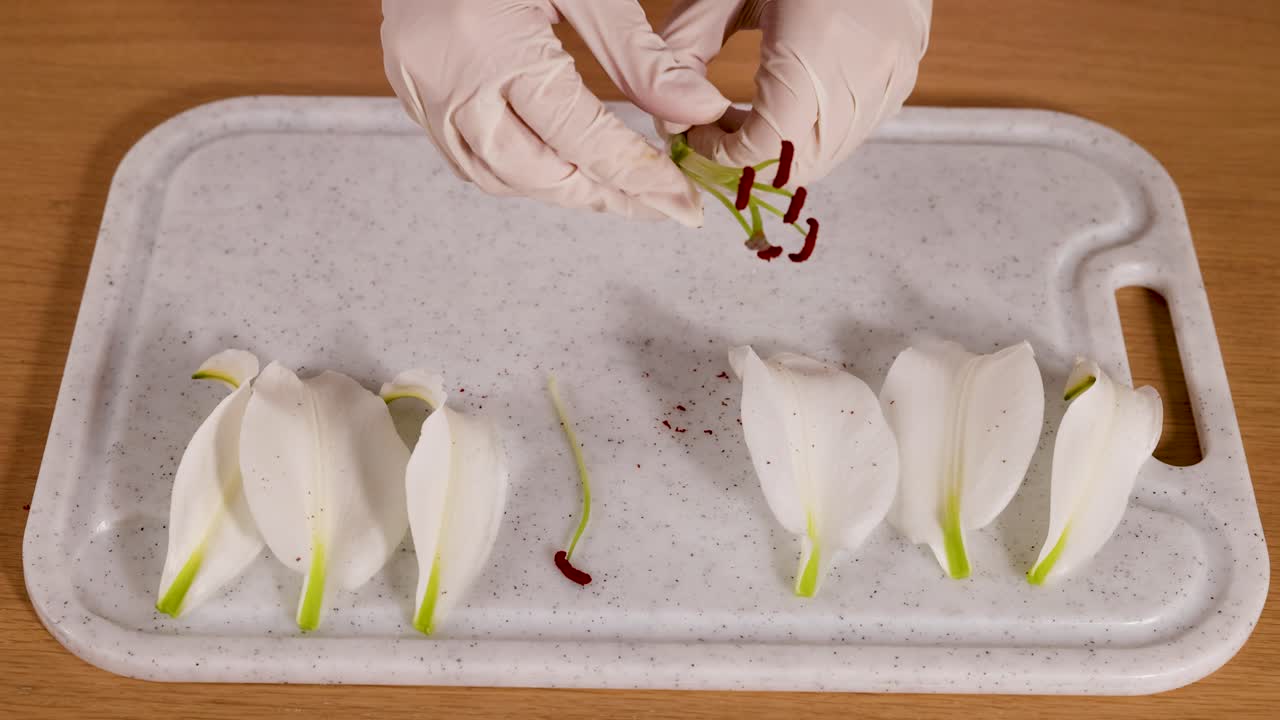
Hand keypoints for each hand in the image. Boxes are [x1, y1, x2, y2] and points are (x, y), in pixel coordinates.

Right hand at [381, 0, 732, 225]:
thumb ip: (638, 54)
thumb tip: (696, 110)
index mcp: (495, 45)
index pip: (581, 138)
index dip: (638, 178)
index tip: (681, 200)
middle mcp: (451, 81)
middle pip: (537, 173)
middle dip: (603, 195)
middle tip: (657, 202)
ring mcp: (424, 92)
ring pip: (498, 177)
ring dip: (561, 190)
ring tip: (615, 190)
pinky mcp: (412, 93)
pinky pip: (466, 160)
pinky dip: (517, 173)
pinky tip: (557, 167)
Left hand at [660, 0, 931, 185]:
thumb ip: (684, 51)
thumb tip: (670, 118)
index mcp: (815, 45)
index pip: (764, 147)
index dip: (720, 155)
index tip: (692, 136)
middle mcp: (864, 70)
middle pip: (800, 163)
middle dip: (749, 160)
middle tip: (714, 132)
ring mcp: (892, 72)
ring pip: (831, 153)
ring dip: (783, 150)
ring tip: (747, 114)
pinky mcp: (905, 67)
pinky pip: (856, 127)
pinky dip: (815, 130)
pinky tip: (787, 98)